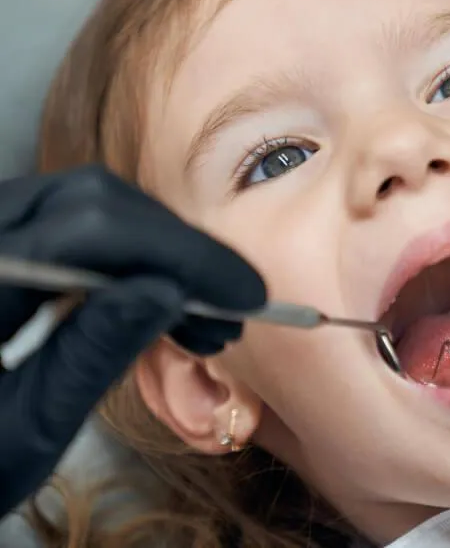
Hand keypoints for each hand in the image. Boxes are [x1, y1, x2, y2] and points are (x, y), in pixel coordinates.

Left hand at [0, 166, 264, 515]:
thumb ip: (91, 353)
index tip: (246, 295)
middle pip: (92, 202)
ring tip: (204, 321)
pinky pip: (72, 227)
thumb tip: (172, 289)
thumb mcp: (29, 427)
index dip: (182, 254)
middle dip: (176, 250)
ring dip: (159, 254)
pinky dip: (129, 259)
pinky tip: (162, 303)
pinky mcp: (5, 246)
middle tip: (231, 310)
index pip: (92, 230)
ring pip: (87, 207)